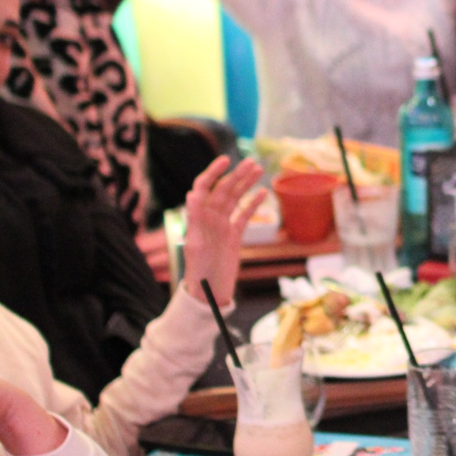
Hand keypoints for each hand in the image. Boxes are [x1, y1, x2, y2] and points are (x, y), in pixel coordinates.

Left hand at [180, 156, 267, 307]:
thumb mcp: (195, 246)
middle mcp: (209, 219)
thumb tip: (193, 194)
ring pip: (235, 200)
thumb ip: (195, 220)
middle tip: (251, 162)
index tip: (225, 160)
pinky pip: (244, 216)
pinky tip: (263, 193)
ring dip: (245, 184)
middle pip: (223, 191)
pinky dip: (253, 204)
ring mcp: (222, 227)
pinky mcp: (233, 237)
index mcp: (198, 218)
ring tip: (258, 170)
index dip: (213, 172)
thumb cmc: (198, 273)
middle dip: (236, 175)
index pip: (204, 188)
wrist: (209, 295)